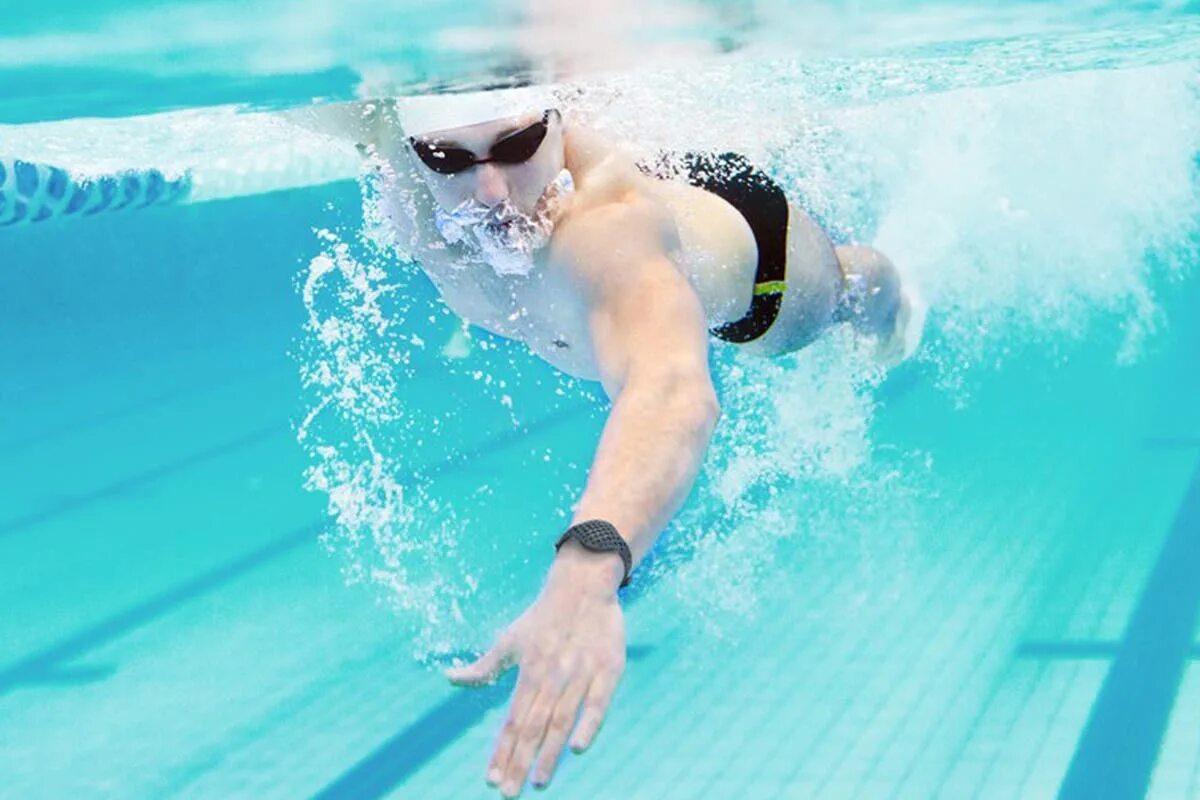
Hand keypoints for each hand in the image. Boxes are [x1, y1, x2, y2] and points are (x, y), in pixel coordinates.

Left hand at [445, 552, 626, 796]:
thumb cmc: (543, 617)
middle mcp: (551, 675)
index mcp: (528, 671)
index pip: (512, 719)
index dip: (501, 750)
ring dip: (549, 752)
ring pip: (561, 719)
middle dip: (519, 761)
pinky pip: (598, 702)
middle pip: (533, 726)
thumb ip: (483, 667)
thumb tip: (449, 678)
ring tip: (537, 781)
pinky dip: (589, 724)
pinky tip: (578, 747)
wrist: (583, 585)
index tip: (491, 779)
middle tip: (509, 793)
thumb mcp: (509, 640)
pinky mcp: (608, 669)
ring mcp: (580, 673)